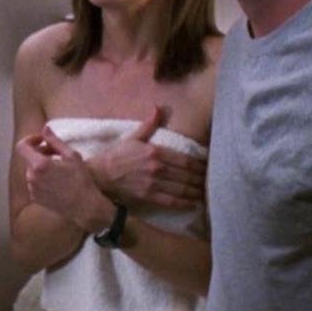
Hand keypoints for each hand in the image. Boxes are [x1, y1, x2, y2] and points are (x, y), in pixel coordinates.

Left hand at [15, 126, 114, 232]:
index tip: (42, 140)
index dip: (30, 139)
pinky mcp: (35, 198)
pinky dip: (42, 178)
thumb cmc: (81, 180)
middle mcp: (32, 177)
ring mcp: (32, 189)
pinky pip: (34, 182)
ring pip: (32, 170)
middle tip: (57, 153)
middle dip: (41, 152)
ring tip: (59, 168)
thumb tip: (45, 129)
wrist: (84, 206)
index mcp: (39, 165)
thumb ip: (54, 141)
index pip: (22, 146)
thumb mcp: (71, 155)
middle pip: (30, 158)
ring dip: (42, 166)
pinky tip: (57, 181)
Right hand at [88, 106, 205, 208]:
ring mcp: (153, 184)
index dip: (200, 164)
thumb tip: (158, 107)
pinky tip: (193, 203)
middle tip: (211, 180)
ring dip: (196, 191)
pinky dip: (184, 203)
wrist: (101, 174)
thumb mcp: (133, 137)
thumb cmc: (117, 155)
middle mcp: (157, 168)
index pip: (185, 160)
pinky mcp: (148, 197)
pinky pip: (171, 201)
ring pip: (182, 188)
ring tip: (205, 191)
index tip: (208, 166)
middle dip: (201, 178)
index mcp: (155, 152)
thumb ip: (149, 124)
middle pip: (187, 175)